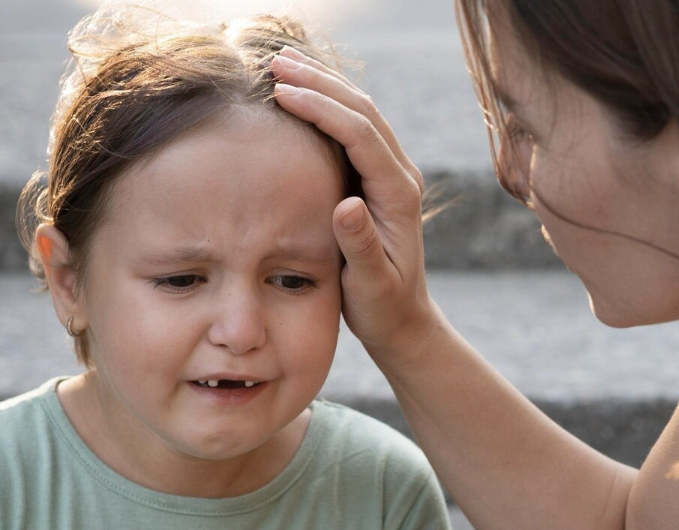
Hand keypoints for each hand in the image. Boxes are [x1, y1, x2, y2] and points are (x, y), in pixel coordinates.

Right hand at [269, 45, 441, 356]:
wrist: (403, 320)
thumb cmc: (383, 307)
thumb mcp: (370, 284)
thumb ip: (360, 245)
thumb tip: (346, 204)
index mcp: (399, 194)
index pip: (360, 134)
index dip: (322, 109)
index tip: (282, 93)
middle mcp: (400, 176)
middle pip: (362, 111)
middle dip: (319, 82)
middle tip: (275, 61)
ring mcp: (390, 173)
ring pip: (360, 112)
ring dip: (322, 84)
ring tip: (282, 62)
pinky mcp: (377, 178)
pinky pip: (353, 128)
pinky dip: (326, 103)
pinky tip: (298, 92)